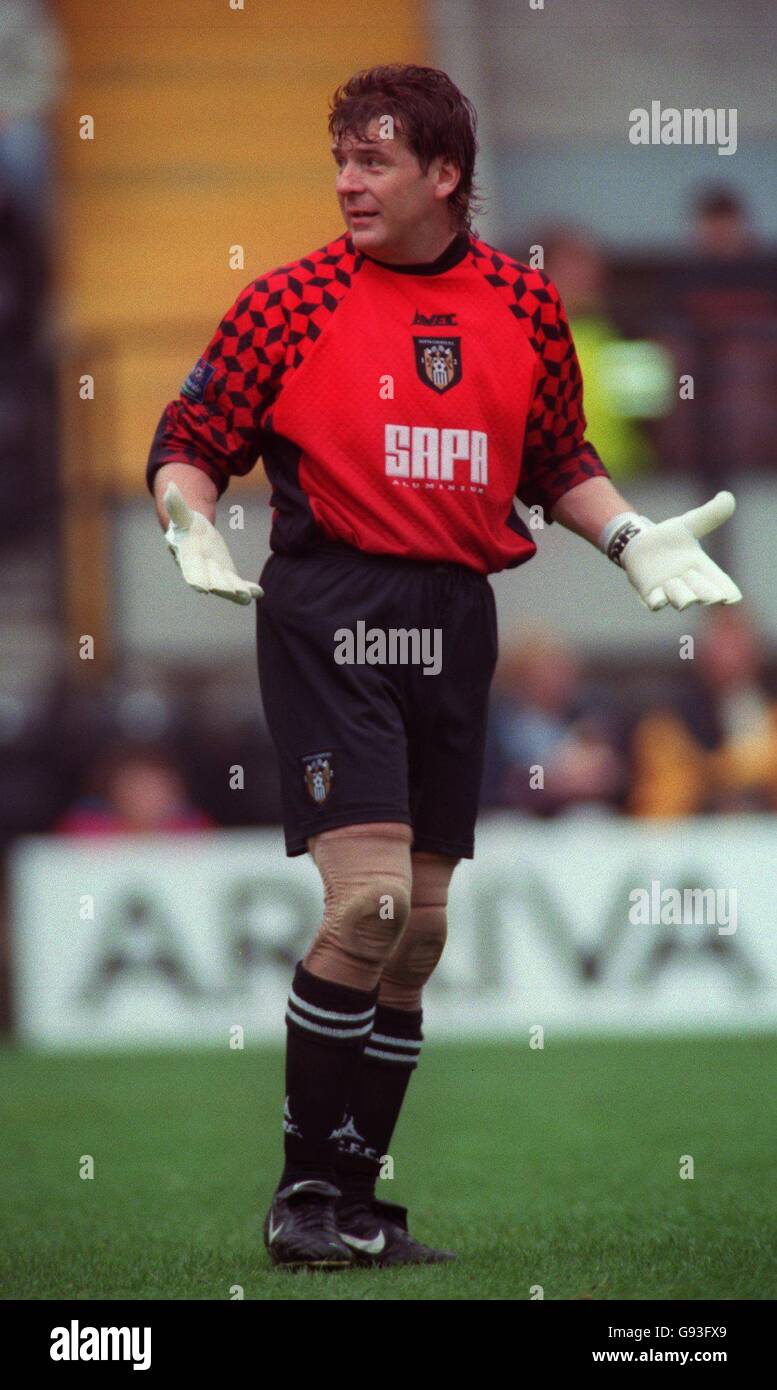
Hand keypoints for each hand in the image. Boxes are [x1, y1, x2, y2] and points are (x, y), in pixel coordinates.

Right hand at [163, 483, 262, 604]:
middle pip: (211, 580)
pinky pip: (238, 583)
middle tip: (234, 592)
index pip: (190, 569)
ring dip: (237, 591)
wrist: (193, 535)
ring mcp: (215, 575)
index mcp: (188, 557)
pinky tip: (259, 592)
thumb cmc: (186, 525)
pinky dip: (248, 588)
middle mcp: (201, 570)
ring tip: (247, 596)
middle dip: (222, 587)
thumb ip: (177, 505)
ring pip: (226, 585)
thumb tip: (170, 486)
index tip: (202, 588)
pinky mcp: (227, 574)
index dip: (196, 578)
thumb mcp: (182, 515)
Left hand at [621, 491, 741, 610]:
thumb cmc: (668, 537)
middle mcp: (689, 583)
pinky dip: (659, 601)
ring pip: (681, 601)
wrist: (638, 542)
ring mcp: (670, 591)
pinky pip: (656, 604)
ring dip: (680, 594)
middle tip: (707, 594)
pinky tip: (659, 599)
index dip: (727, 591)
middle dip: (705, 593)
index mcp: (703, 567)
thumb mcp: (689, 524)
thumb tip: (728, 497)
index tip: (731, 598)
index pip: (721, 583)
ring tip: (672, 581)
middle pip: (704, 595)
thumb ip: (709, 515)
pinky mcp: (650, 595)